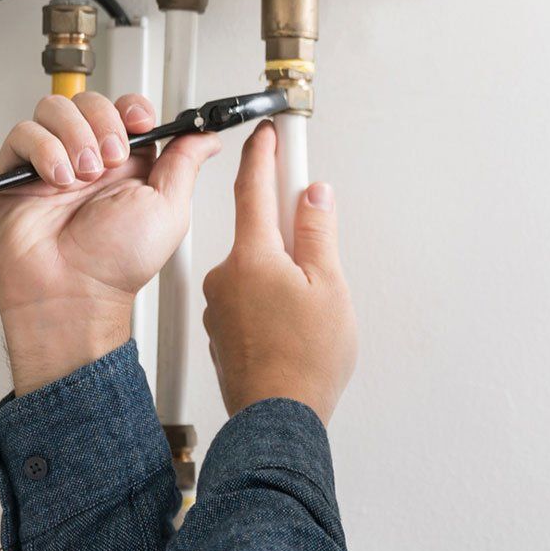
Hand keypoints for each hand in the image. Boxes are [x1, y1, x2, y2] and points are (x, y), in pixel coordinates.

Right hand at [0, 92, 222, 392]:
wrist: (73, 292)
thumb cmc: (119, 264)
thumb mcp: (169, 209)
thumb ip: (185, 163)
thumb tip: (207, 135)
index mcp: (126, 166)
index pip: (124, 110)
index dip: (131, 108)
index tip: (140, 123)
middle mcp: (88, 160)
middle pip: (90, 101)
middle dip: (105, 122)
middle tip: (111, 158)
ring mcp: (50, 163)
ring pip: (55, 109)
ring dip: (75, 135)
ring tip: (83, 174)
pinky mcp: (15, 171)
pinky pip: (23, 132)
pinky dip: (44, 149)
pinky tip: (58, 179)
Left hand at [202, 121, 356, 423]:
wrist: (278, 418)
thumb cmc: (305, 361)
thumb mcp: (329, 287)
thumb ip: (319, 234)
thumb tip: (313, 196)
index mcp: (253, 256)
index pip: (253, 187)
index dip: (263, 154)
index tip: (268, 133)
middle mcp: (226, 275)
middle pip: (260, 235)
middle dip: (290, 239)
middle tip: (319, 264)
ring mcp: (219, 305)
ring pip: (256, 272)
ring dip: (282, 277)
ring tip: (311, 312)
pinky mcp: (221, 331)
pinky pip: (248, 301)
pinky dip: (270, 303)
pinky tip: (292, 328)